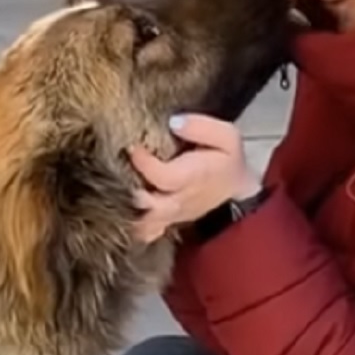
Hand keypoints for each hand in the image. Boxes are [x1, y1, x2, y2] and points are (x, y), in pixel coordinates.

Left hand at [131, 113, 262, 242]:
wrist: (237, 186)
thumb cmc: (228, 158)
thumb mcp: (227, 136)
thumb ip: (202, 127)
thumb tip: (173, 122)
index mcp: (191, 178)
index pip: (161, 176)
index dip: (142, 162)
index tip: (132, 145)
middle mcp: (179, 201)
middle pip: (146, 205)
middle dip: (129, 189)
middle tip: (119, 169)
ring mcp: (172, 215)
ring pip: (143, 222)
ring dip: (128, 208)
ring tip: (118, 189)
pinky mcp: (168, 221)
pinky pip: (147, 232)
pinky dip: (134, 225)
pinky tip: (125, 209)